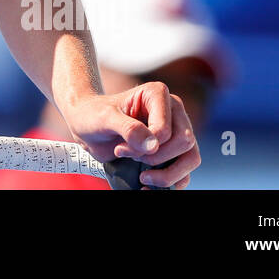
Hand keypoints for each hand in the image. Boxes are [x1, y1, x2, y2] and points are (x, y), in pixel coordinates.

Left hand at [60, 82, 200, 188]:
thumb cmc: (94, 115)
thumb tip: (154, 145)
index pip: (165, 129)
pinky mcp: (174, 151)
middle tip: (129, 156)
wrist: (87, 126)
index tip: (121, 148)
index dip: (145, 146)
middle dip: (155, 158)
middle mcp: (173, 111)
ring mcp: (176, 131)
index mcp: (158, 94)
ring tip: (143, 176)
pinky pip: (186, 172)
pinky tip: (148, 185)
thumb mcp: (104, 118)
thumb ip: (128, 129)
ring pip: (192, 158)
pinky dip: (171, 183)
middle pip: (185, 142)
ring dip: (167, 174)